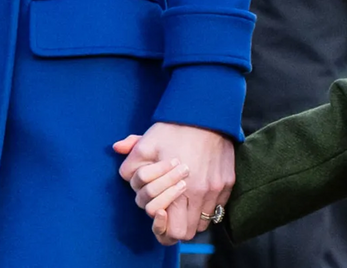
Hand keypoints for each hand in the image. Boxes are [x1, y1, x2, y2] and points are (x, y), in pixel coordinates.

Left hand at [114, 123, 234, 244]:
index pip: (172, 232)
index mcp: (181, 190)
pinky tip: (197, 192)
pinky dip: (206, 206)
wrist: (209, 114)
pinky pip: (217, 208)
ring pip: (203, 223)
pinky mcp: (228, 182)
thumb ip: (131, 159)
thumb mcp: (147, 142)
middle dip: (175, 227)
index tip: (159, 212)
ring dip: (191, 218)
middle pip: (187, 233)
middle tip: (168, 213)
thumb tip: (118, 151)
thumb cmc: (176, 129)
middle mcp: (202, 193)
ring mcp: (217, 189)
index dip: (161, 227)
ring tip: (183, 203)